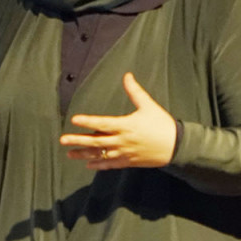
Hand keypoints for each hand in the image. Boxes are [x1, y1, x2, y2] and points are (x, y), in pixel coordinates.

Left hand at [60, 72, 176, 169]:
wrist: (177, 146)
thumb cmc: (162, 124)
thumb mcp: (149, 106)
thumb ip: (135, 91)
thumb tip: (127, 75)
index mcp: (126, 125)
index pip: (102, 123)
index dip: (87, 121)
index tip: (74, 119)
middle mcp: (122, 141)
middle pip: (96, 141)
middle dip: (78, 140)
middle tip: (63, 140)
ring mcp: (124, 153)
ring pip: (100, 154)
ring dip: (84, 154)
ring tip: (69, 154)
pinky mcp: (128, 162)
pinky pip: (110, 164)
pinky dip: (98, 165)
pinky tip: (87, 164)